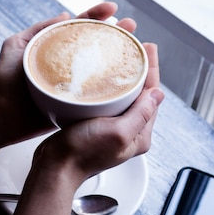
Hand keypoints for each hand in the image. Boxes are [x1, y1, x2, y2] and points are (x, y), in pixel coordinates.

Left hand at [0, 2, 136, 151]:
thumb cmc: (3, 81)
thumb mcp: (15, 46)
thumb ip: (38, 29)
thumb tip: (66, 15)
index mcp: (55, 48)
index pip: (79, 27)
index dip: (96, 15)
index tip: (112, 8)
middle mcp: (67, 64)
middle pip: (97, 45)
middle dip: (117, 34)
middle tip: (132, 27)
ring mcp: (73, 84)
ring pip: (101, 67)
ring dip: (121, 57)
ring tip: (137, 48)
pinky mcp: (76, 104)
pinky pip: (98, 94)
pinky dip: (114, 87)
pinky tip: (129, 80)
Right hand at [2, 42, 162, 214]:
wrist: (55, 167)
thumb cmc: (83, 153)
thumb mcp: (118, 132)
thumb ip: (140, 114)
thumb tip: (158, 95)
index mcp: (139, 135)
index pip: (152, 96)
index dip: (152, 70)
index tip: (148, 48)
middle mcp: (128, 132)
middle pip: (140, 95)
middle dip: (141, 70)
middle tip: (137, 47)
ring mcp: (111, 129)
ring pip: (124, 97)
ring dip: (124, 77)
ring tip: (122, 56)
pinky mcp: (95, 126)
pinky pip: (107, 102)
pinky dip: (107, 87)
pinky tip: (101, 76)